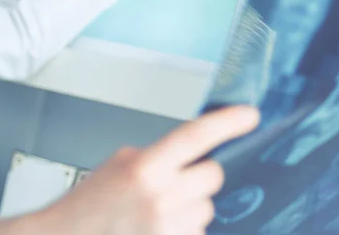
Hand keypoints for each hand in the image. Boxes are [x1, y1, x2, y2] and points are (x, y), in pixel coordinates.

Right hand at [38, 106, 259, 234]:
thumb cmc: (89, 206)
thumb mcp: (120, 166)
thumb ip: (158, 157)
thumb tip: (195, 152)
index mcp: (144, 167)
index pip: (195, 136)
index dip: (227, 123)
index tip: (250, 115)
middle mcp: (160, 197)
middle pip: (212, 176)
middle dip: (198, 177)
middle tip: (175, 183)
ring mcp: (169, 228)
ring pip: (207, 208)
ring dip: (190, 208)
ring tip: (156, 214)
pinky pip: (198, 233)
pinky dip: (183, 230)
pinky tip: (157, 230)